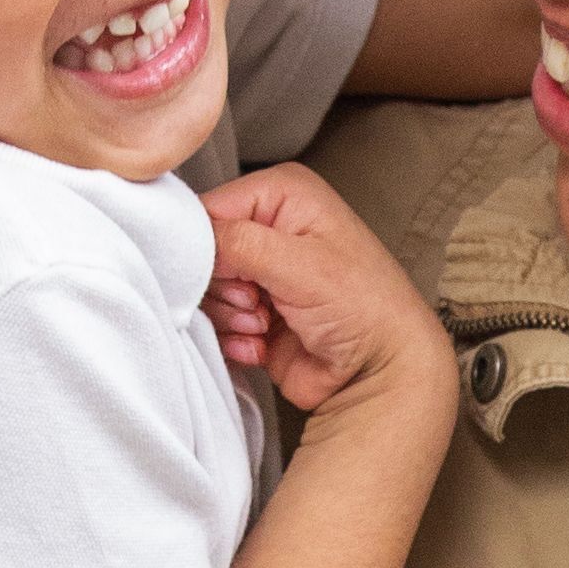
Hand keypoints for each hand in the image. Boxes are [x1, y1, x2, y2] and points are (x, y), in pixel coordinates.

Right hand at [199, 161, 458, 434]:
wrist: (383, 373)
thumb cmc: (363, 308)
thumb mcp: (300, 264)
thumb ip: (235, 243)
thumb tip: (185, 240)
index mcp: (283, 194)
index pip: (209, 209)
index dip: (205, 248)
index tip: (233, 277)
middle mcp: (270, 227)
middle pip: (202, 254)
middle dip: (224, 287)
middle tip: (258, 303)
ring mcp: (261, 273)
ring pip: (205, 292)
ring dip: (230, 317)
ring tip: (265, 325)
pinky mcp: (255, 314)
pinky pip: (216, 324)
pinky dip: (235, 339)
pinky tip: (263, 345)